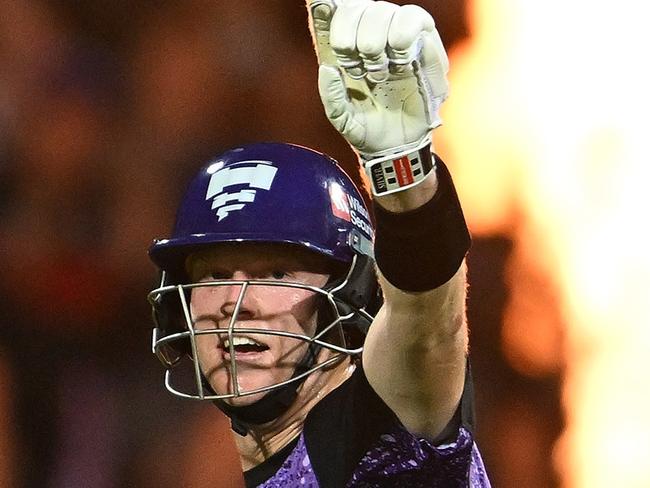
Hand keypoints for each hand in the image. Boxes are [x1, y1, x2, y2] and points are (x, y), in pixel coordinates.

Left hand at [307, 0, 448, 167]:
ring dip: (377, 39)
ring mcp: (393, 38)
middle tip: (360, 71)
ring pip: (383, 8)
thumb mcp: (343, 120)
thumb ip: (331, 98)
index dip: (322, 5)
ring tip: (381, 71)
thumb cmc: (368, 130)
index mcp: (340, 52)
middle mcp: (365, 37)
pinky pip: (415, 20)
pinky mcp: (421, 43)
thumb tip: (328, 68)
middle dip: (350, 38)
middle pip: (353, 7)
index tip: (320, 4)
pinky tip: (402, 64)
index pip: (327, 14)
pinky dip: (404, 39)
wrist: (399, 147)